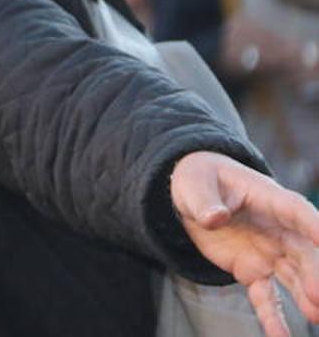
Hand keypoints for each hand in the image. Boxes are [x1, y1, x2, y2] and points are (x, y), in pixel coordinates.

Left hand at [171, 151, 318, 335]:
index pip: (296, 211)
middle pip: (303, 252)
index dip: (314, 225)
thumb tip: (214, 217)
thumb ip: (205, 200)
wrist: (193, 196)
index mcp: (267, 199)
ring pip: (294, 278)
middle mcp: (277, 229)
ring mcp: (269, 253)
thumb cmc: (199, 180)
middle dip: (315, 273)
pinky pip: (266, 297)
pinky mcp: (253, 271)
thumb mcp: (194, 183)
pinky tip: (280, 336)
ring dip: (305, 297)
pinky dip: (273, 316)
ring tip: (317, 316)